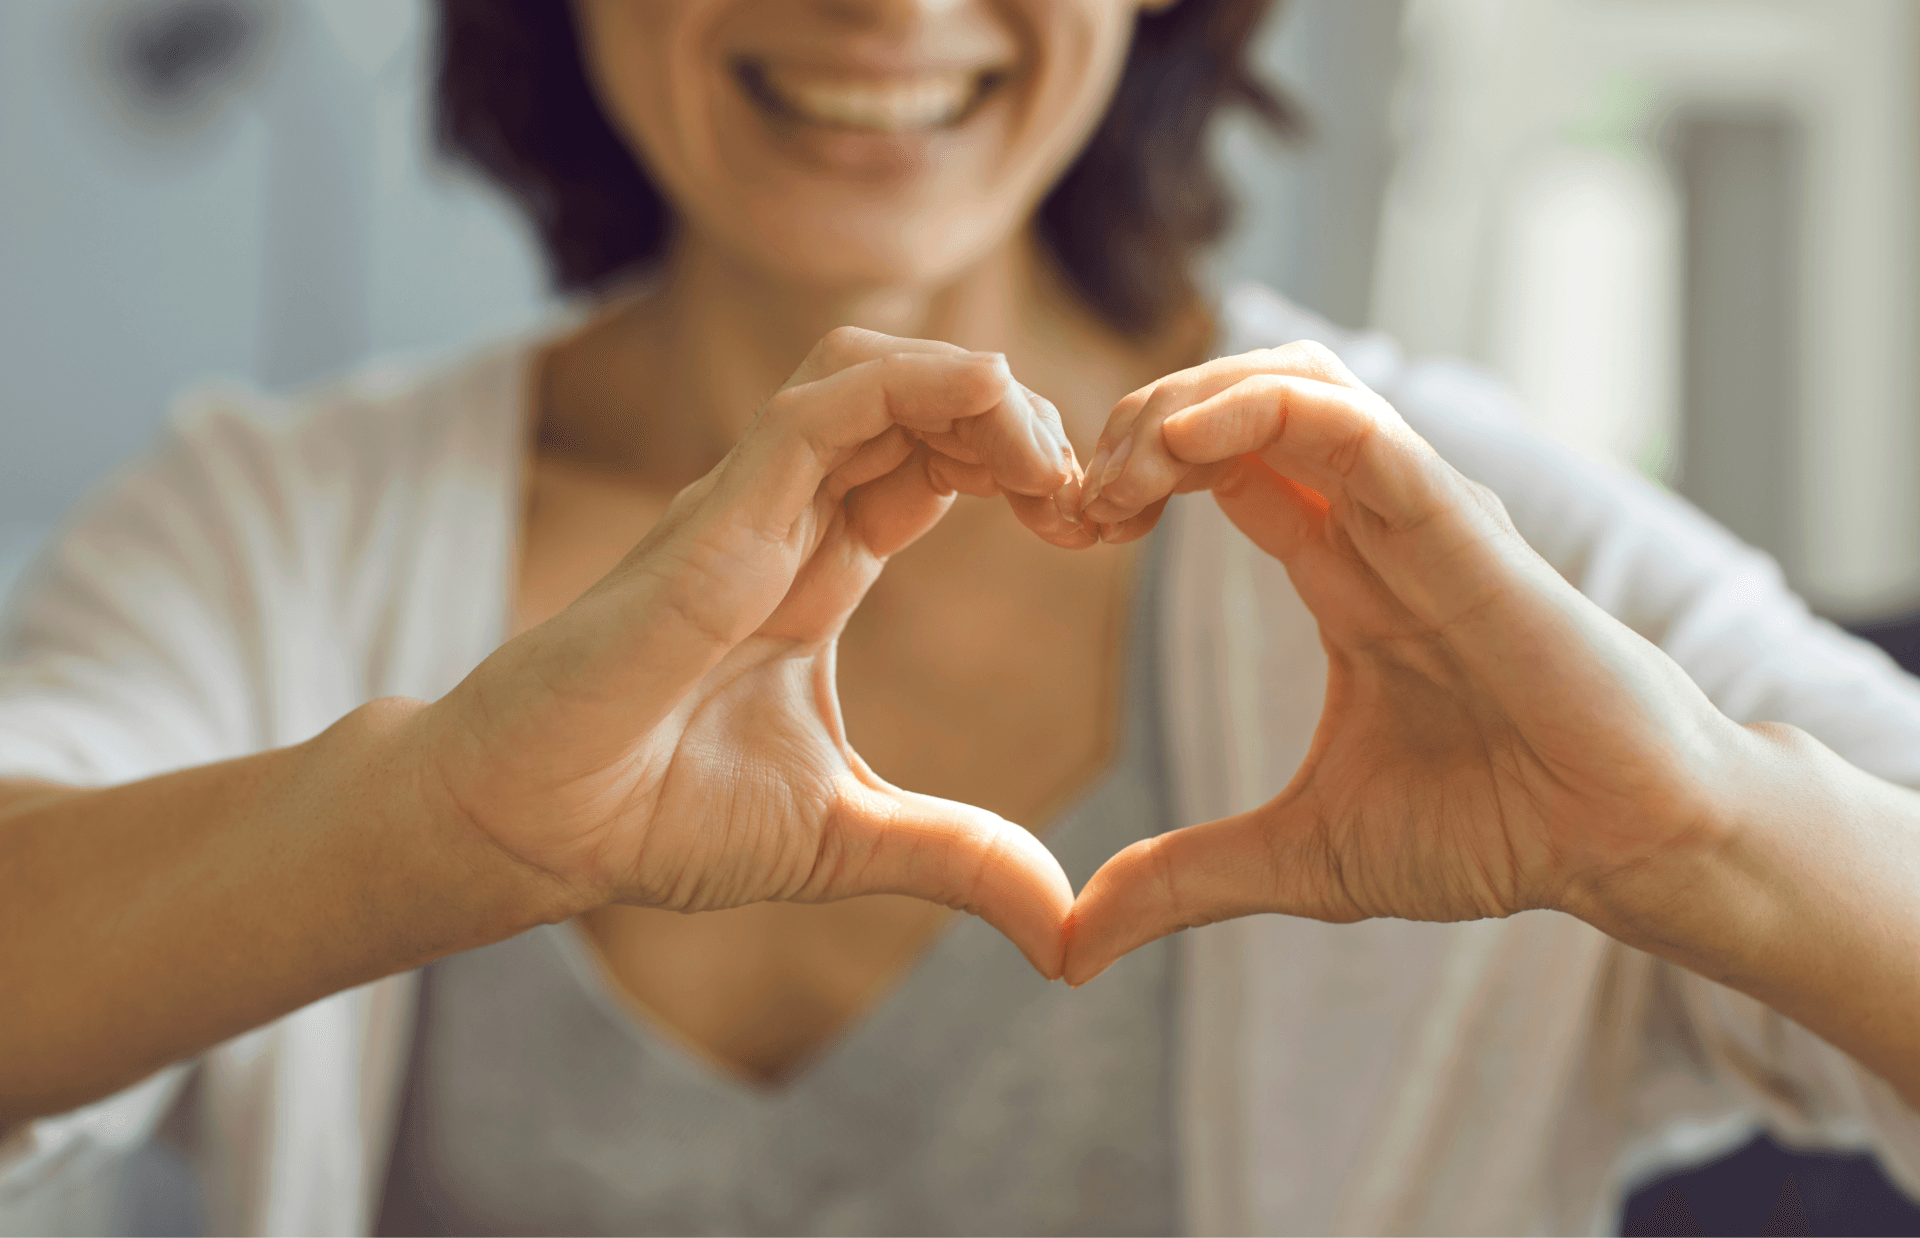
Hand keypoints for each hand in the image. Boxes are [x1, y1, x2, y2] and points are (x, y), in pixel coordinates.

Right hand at [423, 328, 1090, 976]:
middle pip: (920, 399)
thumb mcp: (847, 837)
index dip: (1022, 469)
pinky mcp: (719, 514)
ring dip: (978, 389)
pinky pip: (826, 404)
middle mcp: (790, 518)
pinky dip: (920, 387)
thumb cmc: (656, 816)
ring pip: (874, 370)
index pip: (936, 463)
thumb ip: (958, 857)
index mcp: (820, 569)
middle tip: (1089, 497)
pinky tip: (991, 417)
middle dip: (1020, 421)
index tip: (1093, 529)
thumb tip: (1064, 928)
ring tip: (1047, 463)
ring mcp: (751, 505)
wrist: (535, 828)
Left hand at [1066, 342, 1745, 982]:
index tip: (1063, 530)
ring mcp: (1417, 513)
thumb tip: (1068, 949)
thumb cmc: (1493, 830)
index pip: (1219, 464)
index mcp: (1339, 572)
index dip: (1129, 475)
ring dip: (1184, 403)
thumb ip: (1181, 880)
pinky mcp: (1459, 525)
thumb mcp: (1299, 857)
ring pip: (1292, 382)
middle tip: (1071, 500)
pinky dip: (1258, 411)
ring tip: (1118, 474)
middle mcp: (1373, 524)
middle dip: (1137, 422)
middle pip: (1240, 399)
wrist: (1621, 848)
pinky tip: (1180, 448)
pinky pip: (1354, 427)